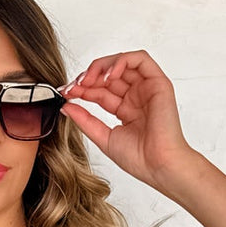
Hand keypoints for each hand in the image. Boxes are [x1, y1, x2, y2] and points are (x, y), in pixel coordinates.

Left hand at [58, 50, 196, 188]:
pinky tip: (108, 76)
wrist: (159, 166)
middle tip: (74, 86)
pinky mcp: (158, 83)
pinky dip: (121, 61)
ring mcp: (147, 88)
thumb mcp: (103, 137)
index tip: (66, 93)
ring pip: (122, 62)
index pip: (100, 90)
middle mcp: (136, 96)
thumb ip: (85, 120)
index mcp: (125, 109)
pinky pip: (140, 60)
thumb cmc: (139, 159)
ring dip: (102, 66)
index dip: (82, 88)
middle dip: (88, 76)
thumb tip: (66, 106)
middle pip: (109, 74)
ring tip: (89, 80)